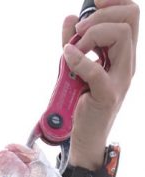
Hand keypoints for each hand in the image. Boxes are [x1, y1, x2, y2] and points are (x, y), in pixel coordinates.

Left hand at [62, 0, 138, 168]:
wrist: (83, 139)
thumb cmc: (81, 104)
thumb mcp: (75, 66)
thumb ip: (75, 43)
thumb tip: (70, 18)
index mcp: (123, 54)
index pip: (131, 14)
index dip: (114, 1)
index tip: (94, 3)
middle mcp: (126, 64)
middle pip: (129, 18)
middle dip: (101, 16)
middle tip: (80, 33)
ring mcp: (120, 79)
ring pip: (121, 35)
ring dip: (93, 35)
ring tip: (74, 50)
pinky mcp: (107, 95)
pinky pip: (96, 69)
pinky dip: (79, 59)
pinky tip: (68, 59)